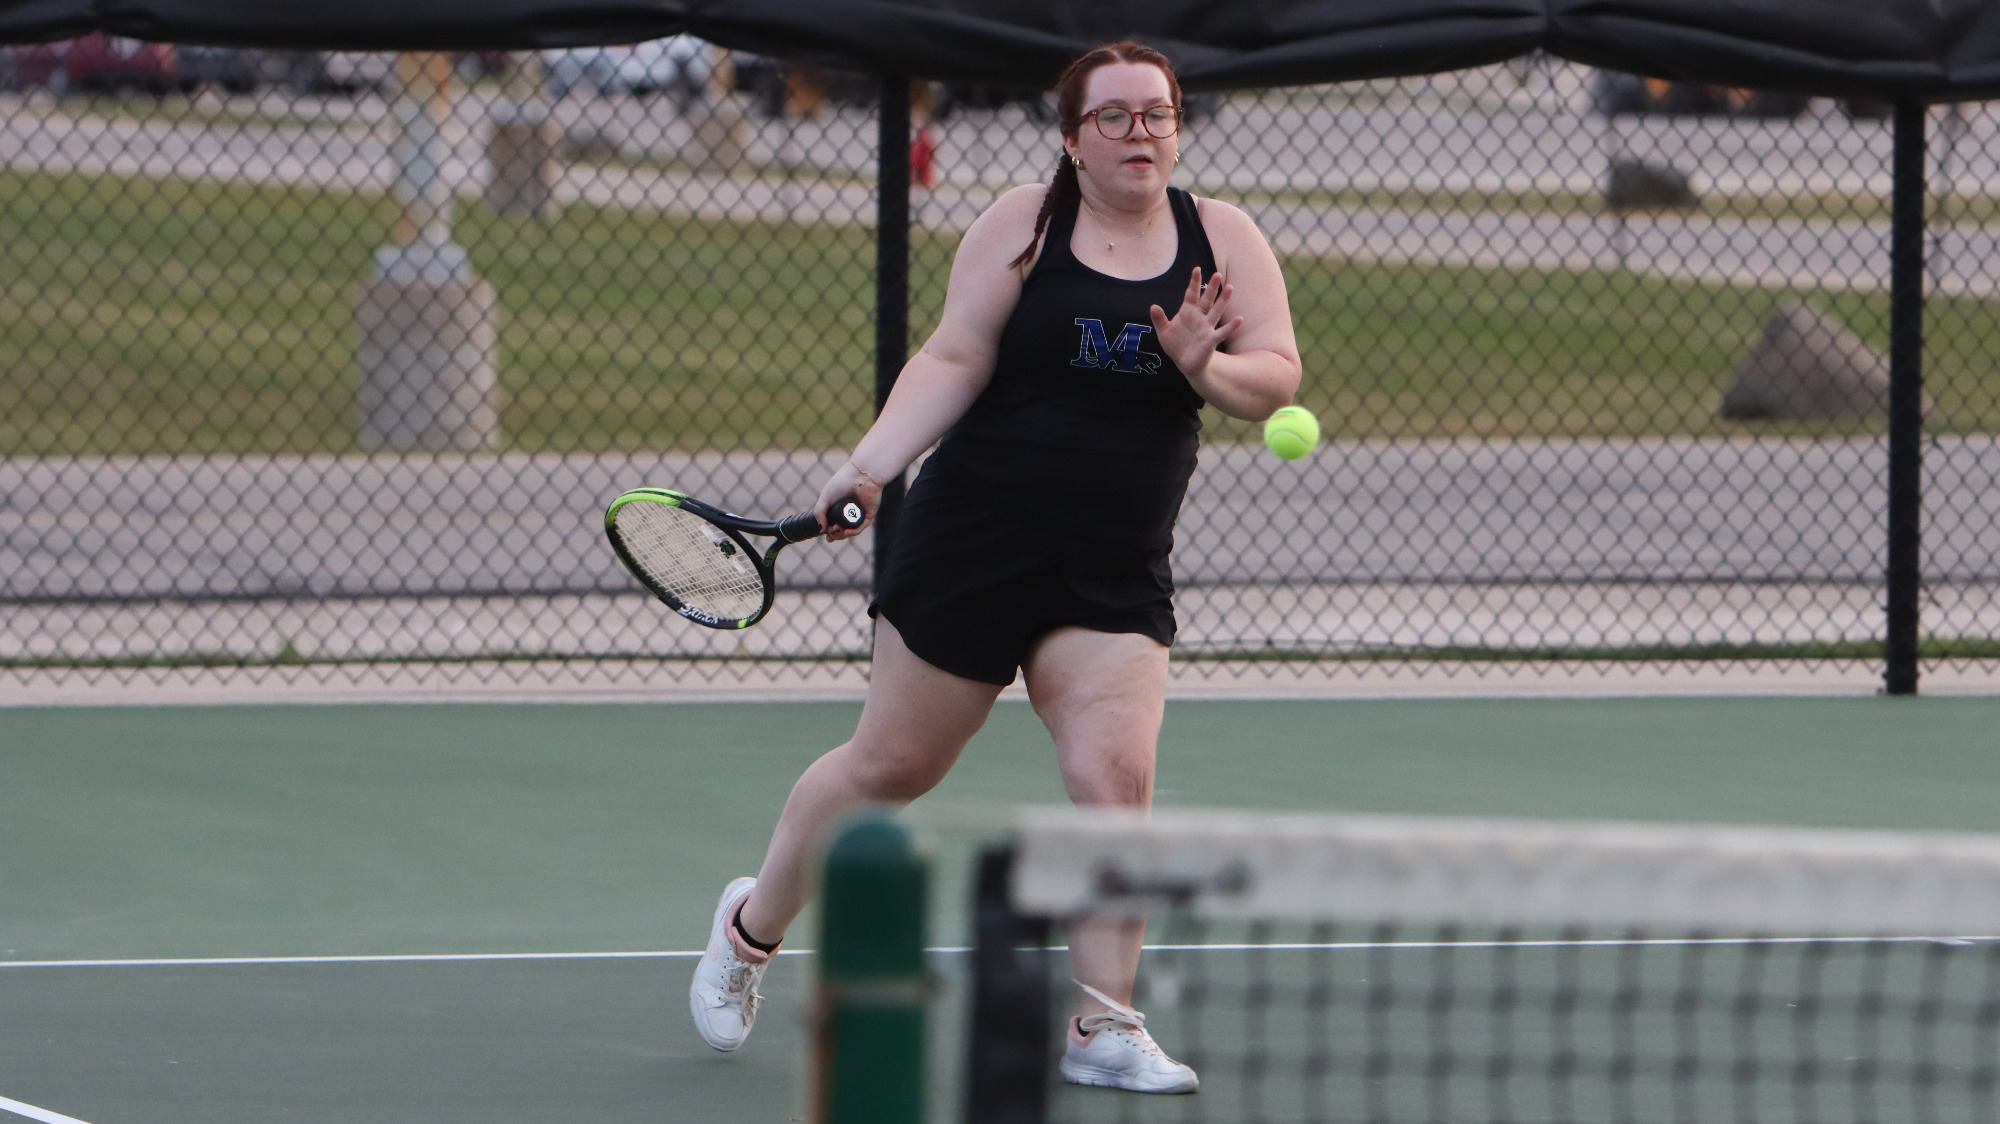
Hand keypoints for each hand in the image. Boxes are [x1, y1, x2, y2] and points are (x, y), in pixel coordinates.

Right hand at [814, 461, 885, 541]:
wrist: (861, 473)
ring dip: (843, 535)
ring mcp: (859, 514)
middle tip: (832, 529)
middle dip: (835, 534)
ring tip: (837, 529)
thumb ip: (819, 512)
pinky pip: (861, 526)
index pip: (834, 525)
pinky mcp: (869, 514)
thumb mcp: (825, 497)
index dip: (830, 533)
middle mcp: (849, 512)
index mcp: (839, 508)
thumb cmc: (842, 481)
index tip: (827, 537)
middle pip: (842, 531)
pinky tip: (847, 532)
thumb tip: (822, 530)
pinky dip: (854, 532)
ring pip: (852, 531)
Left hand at [1149, 265, 1240, 382]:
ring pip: (1216, 311)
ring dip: (1223, 300)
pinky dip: (1231, 326)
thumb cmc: (1175, 345)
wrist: (1184, 363)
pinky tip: (1239, 319)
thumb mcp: (1164, 332)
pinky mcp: (1211, 340)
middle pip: (1207, 299)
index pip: (1191, 294)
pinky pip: (1222, 332)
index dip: (1194, 282)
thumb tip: (1153, 307)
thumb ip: (1159, 319)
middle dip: (1211, 287)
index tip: (1197, 269)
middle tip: (1217, 274)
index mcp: (1187, 312)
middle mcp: (1199, 317)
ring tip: (1230, 287)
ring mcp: (1207, 327)